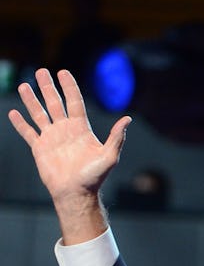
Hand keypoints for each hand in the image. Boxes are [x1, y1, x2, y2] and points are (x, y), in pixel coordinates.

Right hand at [8, 68, 129, 242]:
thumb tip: (127, 119)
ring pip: (39, 114)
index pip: (74, 101)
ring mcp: (51, 138)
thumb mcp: (109, 156)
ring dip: (31, 100)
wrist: (76, 194)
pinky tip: (13, 113)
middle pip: (55, 103)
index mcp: (80, 128)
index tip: (63, 72)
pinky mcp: (40, 148)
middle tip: (42, 71)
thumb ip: (116, 137)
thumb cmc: (94, 177)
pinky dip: (20, 123)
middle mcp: (65, 130)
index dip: (69, 86)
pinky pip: (28, 133)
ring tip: (24, 86)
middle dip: (48, 87)